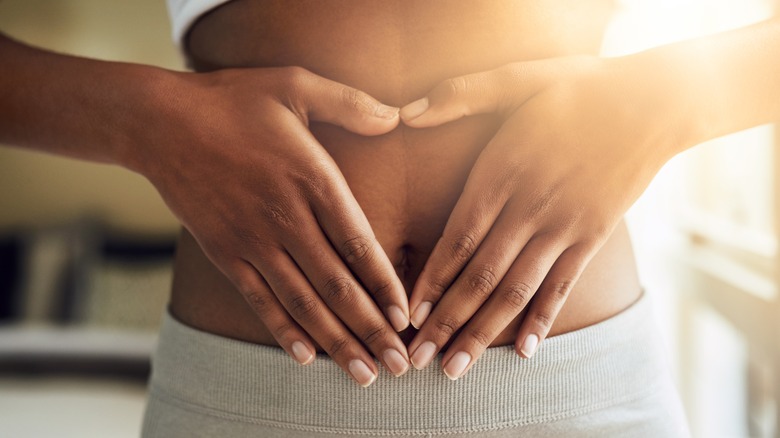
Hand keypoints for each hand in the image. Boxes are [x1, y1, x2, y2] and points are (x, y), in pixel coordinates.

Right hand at [134, 67, 410, 385]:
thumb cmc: (232, 101)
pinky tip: (305, 357)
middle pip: (336, 285)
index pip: (359, 243)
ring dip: (336, 342)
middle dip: (371, 329)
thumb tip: (396, 116)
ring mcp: (252, 240)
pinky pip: (259, 300)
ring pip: (302, 302)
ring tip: (363, 374)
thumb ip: (349, 102)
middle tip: (398, 365)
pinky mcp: (225, 252)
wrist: (159, 122)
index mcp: (312, 178)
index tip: (407, 317)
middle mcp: (285, 217)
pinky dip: (283, 330)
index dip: (385, 285)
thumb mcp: (294, 85)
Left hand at [399, 55, 682, 378]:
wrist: (653, 103)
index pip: (456, 238)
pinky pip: (562, 286)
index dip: (429, 280)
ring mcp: (563, 227)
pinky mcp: (593, 237)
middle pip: (479, 275)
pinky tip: (523, 352)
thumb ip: (462, 94)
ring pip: (516, 290)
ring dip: (483, 332)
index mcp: (501, 172)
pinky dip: (542, 319)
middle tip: (416, 359)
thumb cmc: (578, 90)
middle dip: (444, 321)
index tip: (407, 316)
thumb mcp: (518, 78)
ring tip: (456, 370)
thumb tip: (409, 112)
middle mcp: (529, 207)